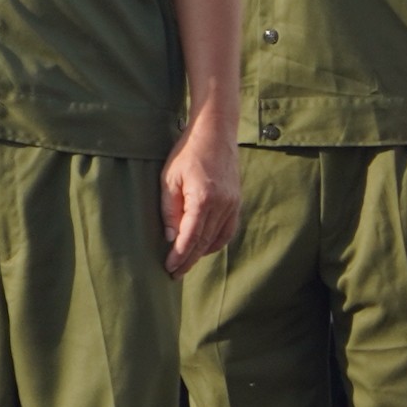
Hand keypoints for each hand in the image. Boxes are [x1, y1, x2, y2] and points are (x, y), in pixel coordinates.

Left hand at [161, 116, 240, 276]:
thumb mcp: (169, 179)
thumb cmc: (188, 152)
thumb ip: (169, 210)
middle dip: (189, 259)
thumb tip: (170, 237)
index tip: (170, 267)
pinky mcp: (236, 201)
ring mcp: (232, 203)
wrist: (215, 132)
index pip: (190, 236)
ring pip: (217, 238)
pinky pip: (228, 229)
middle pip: (204, 242)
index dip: (180, 255)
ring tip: (186, 263)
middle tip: (175, 273)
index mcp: (203, 198)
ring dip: (201, 253)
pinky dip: (216, 241)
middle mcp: (222, 204)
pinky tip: (204, 246)